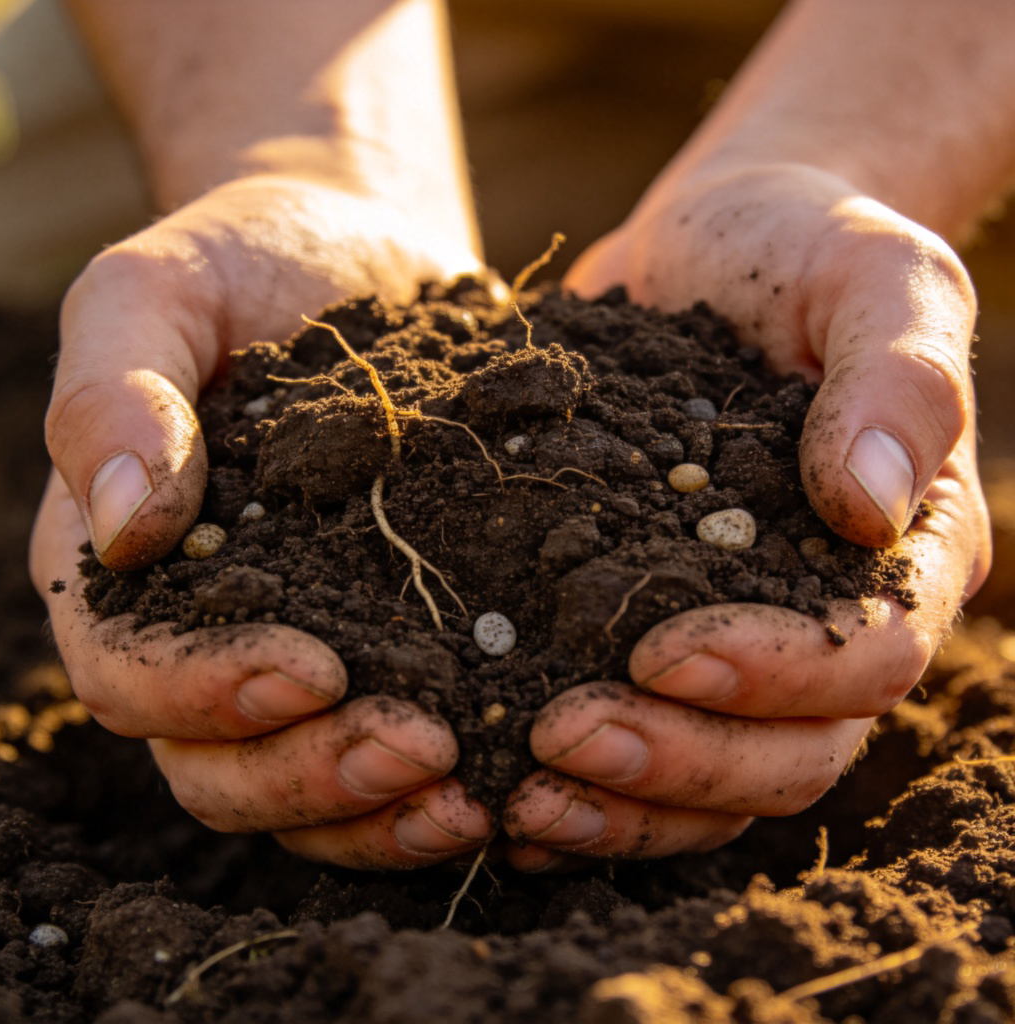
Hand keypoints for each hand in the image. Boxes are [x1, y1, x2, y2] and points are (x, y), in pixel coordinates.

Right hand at [31, 175, 491, 867]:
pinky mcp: (390, 644)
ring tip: (475, 792)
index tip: (312, 671)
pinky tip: (509, 773)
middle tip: (423, 750)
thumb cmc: (246, 264)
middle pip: (219, 764)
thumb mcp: (158, 292)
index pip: (132, 670)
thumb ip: (114, 393)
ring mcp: (300, 649)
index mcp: (124, 566)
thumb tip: (123, 525)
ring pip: (305, 789)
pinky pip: (391, 756)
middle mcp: (204, 632)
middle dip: (314, 772)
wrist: (357, 260)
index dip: (208, 691)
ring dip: (382, 809)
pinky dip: (436, 786)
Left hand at [502, 162, 990, 867]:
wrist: (715, 245)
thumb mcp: (876, 278)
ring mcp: (736, 636)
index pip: (869, 654)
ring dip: (619, 796)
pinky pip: (636, 736)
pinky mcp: (647, 628)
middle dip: (680, 758)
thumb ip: (898, 380)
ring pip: (710, 773)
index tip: (666, 651)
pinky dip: (579, 776)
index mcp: (902, 553)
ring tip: (516, 786)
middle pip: (788, 751)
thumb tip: (872, 506)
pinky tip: (494, 775)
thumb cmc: (807, 250)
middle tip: (560, 737)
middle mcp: (824, 617)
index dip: (777, 674)